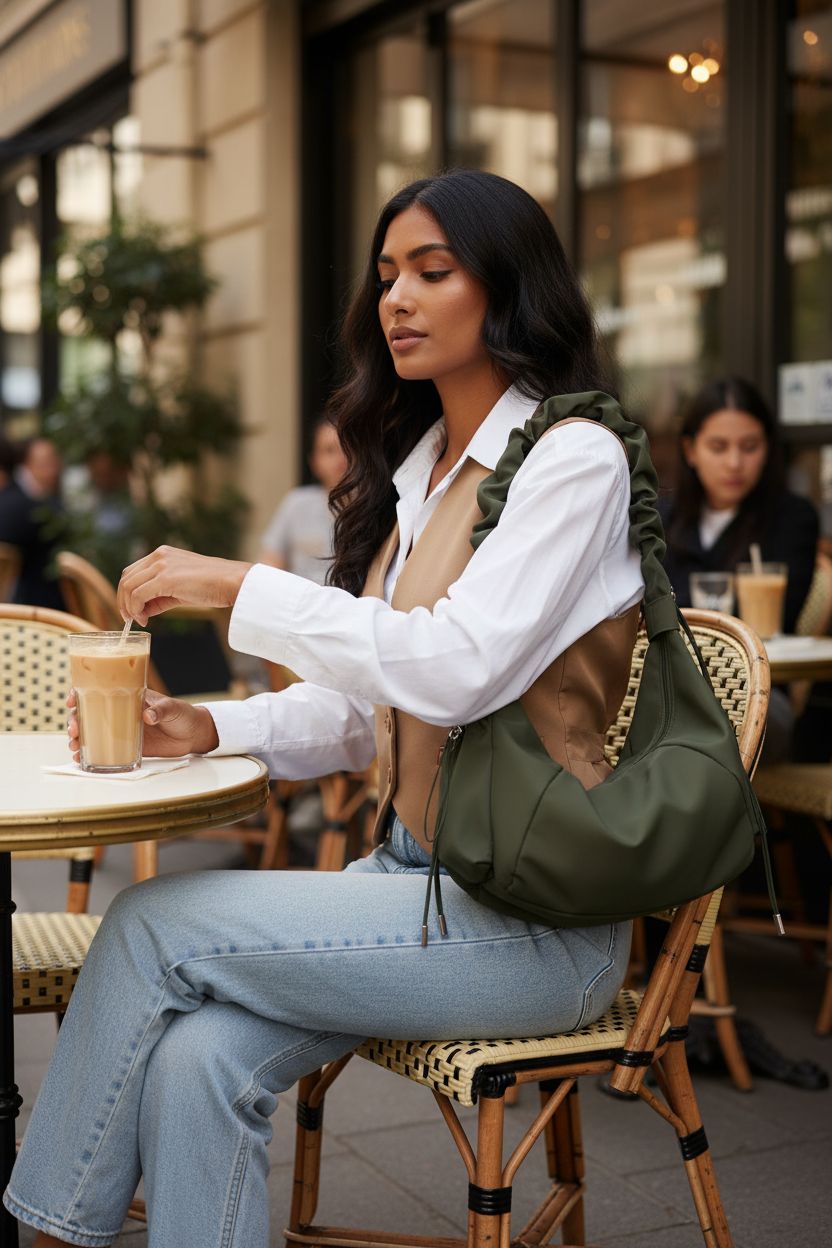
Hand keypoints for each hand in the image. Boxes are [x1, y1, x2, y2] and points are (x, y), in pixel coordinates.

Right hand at [67, 689, 219, 761]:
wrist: (193, 734)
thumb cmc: (183, 714)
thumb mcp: (173, 708)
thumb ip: (160, 710)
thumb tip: (147, 716)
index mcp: (128, 696)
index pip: (98, 690)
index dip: (80, 694)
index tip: (72, 701)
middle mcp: (119, 711)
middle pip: (88, 713)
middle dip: (75, 720)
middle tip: (74, 730)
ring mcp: (120, 730)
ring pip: (91, 731)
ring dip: (78, 738)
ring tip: (74, 747)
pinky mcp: (126, 746)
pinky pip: (103, 749)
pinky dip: (90, 754)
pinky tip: (80, 760)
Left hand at [117, 546, 252, 625]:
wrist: (233, 582)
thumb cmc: (212, 586)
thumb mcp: (181, 588)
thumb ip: (159, 596)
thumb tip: (141, 611)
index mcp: (162, 554)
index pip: (133, 571)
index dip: (127, 592)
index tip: (133, 611)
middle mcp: (159, 555)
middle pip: (126, 577)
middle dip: (123, 600)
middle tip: (130, 618)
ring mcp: (161, 565)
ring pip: (129, 586)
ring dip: (129, 607)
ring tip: (140, 619)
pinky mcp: (165, 578)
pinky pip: (138, 595)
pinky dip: (136, 609)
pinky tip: (145, 618)